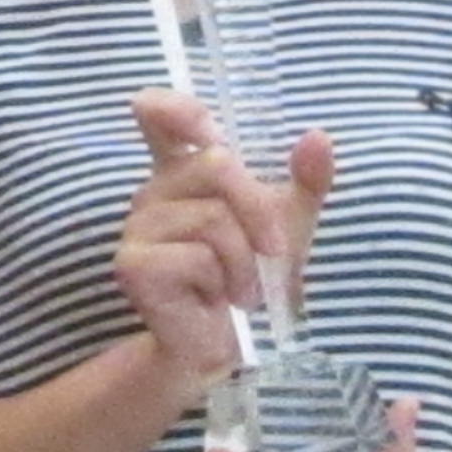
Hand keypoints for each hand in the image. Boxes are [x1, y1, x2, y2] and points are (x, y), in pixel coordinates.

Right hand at [111, 93, 334, 388]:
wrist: (225, 344)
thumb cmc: (250, 277)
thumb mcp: (289, 223)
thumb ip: (304, 180)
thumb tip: (318, 137)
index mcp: (182, 172)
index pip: (162, 116)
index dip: (177, 107)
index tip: (209, 128)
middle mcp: (153, 192)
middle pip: (216, 165)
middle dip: (259, 210)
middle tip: (273, 252)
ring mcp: (137, 227)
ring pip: (213, 219)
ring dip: (244, 261)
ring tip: (240, 287)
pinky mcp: (133, 265)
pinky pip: (198, 257)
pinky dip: (223, 283)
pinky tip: (213, 300)